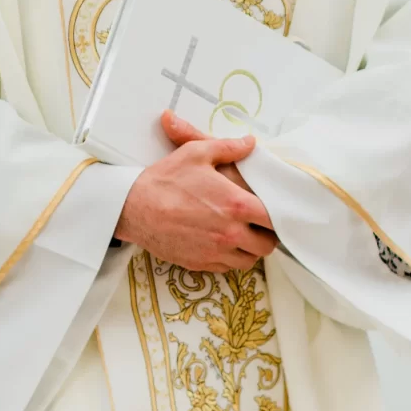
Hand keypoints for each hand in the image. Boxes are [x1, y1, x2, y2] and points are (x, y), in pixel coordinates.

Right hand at [118, 112, 278, 272]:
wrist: (133, 208)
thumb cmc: (166, 180)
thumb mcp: (197, 153)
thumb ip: (229, 148)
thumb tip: (250, 143)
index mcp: (237, 205)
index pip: (275, 219)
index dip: (277, 215)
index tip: (271, 210)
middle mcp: (232, 233)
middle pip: (267, 245)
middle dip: (266, 235)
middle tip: (258, 225)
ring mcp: (217, 252)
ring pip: (249, 260)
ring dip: (249, 249)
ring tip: (240, 235)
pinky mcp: (201, 264)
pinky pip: (228, 268)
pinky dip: (230, 258)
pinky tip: (220, 243)